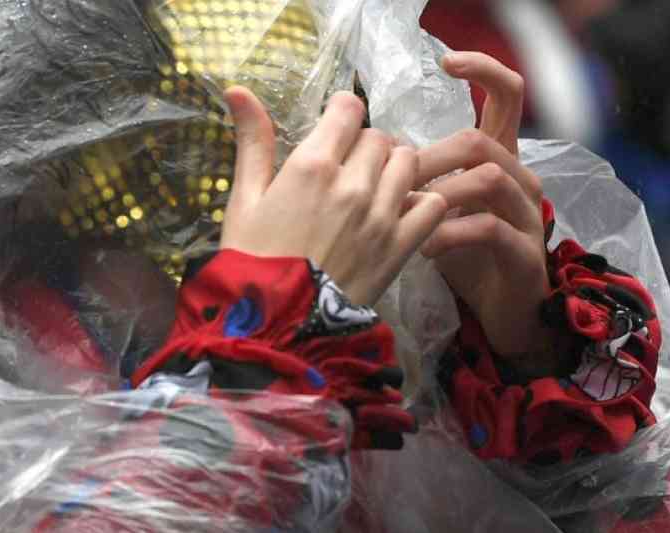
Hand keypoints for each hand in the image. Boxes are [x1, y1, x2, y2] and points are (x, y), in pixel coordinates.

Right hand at [220, 87, 447, 305]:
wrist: (278, 326)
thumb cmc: (253, 262)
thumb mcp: (244, 200)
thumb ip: (253, 142)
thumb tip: (237, 88)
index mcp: (313, 165)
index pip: (348, 109)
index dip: (341, 115)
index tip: (333, 131)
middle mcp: (355, 183)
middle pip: (379, 137)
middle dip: (364, 147)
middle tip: (348, 171)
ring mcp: (384, 215)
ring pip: (409, 162)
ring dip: (394, 169)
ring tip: (375, 190)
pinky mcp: (402, 246)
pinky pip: (433, 204)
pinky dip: (422, 202)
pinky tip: (401, 214)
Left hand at [416, 52, 566, 371]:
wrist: (504, 313)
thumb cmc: (466, 256)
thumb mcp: (439, 211)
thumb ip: (417, 181)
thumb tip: (372, 155)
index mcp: (499, 160)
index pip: (506, 96)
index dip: (483, 70)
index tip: (448, 60)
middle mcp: (519, 177)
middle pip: (481, 140)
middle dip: (431, 156)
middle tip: (395, 182)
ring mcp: (528, 213)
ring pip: (488, 178)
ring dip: (439, 194)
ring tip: (408, 218)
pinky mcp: (525, 250)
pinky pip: (488, 228)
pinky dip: (450, 235)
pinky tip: (426, 250)